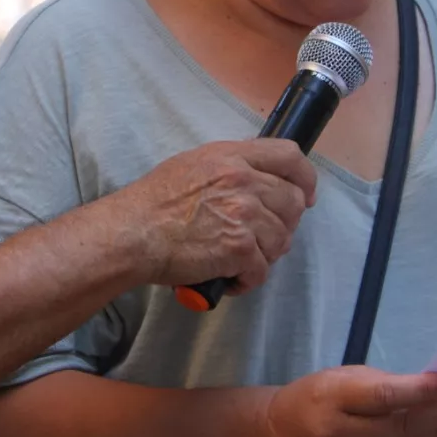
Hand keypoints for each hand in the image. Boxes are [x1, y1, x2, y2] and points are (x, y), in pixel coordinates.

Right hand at [112, 140, 316, 292]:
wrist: (132, 233)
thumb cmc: (153, 202)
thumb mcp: (193, 165)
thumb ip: (229, 168)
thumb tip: (254, 179)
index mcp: (232, 157)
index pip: (290, 156)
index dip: (304, 179)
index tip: (304, 195)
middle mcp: (244, 181)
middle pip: (293, 202)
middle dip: (284, 224)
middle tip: (262, 238)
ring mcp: (244, 214)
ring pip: (282, 239)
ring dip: (264, 255)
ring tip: (239, 261)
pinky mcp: (239, 248)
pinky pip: (262, 269)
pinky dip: (247, 280)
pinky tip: (229, 278)